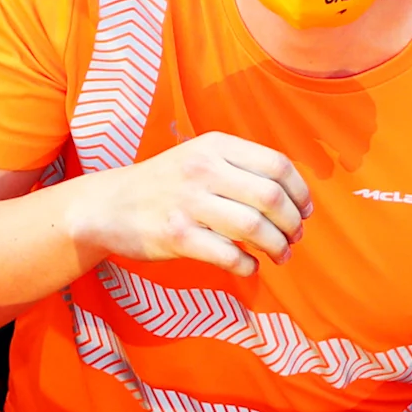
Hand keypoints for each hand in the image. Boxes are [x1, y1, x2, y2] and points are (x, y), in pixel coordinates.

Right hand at [62, 131, 310, 277]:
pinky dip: (247, 265)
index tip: (304, 211)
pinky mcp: (176, 236)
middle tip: (294, 237)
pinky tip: (248, 265)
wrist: (106, 206)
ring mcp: (187, 203)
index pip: (277, 165)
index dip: (300, 193)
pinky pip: (228, 255)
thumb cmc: (162, 185)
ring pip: (255, 228)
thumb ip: (240, 167)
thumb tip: (293, 196)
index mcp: (213, 145)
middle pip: (271, 198)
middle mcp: (201, 169)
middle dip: (293, 224)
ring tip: (279, 255)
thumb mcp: (198, 156)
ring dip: (277, 247)